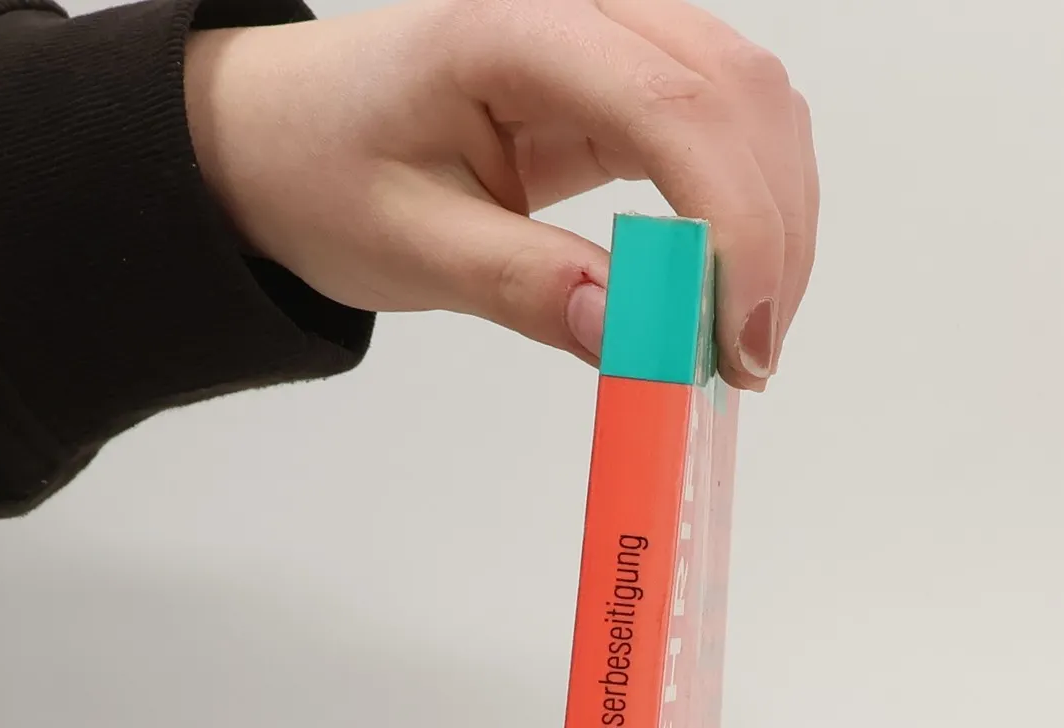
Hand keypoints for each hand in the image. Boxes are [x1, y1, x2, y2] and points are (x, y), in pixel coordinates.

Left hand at [184, 0, 817, 389]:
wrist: (286, 130)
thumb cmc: (325, 170)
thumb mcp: (408, 247)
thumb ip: (523, 286)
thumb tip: (633, 337)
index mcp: (510, 24)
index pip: (671, 109)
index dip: (732, 227)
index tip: (738, 340)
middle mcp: (580, 2)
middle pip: (739, 94)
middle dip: (771, 234)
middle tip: (750, 358)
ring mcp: (615, 26)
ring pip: (756, 102)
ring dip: (777, 220)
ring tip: (743, 334)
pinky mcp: (631, 70)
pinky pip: (733, 121)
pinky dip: (754, 205)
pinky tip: (732, 284)